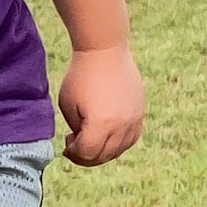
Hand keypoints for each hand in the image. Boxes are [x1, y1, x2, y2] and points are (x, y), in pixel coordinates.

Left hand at [59, 43, 143, 166]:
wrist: (105, 51)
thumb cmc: (81, 76)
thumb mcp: (68, 105)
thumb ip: (76, 129)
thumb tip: (83, 144)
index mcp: (100, 124)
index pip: (87, 154)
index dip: (74, 153)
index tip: (67, 142)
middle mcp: (120, 126)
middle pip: (104, 156)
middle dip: (86, 155)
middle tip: (76, 144)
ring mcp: (133, 120)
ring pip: (119, 150)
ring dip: (103, 151)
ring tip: (91, 138)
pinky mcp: (139, 113)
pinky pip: (131, 139)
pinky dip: (118, 143)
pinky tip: (106, 133)